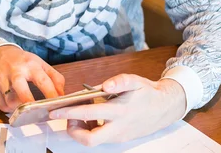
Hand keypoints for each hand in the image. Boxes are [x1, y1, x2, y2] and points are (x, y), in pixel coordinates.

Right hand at [0, 45, 64, 111]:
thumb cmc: (22, 61)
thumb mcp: (40, 63)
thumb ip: (55, 78)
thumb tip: (62, 95)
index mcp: (30, 65)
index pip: (43, 81)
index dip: (51, 94)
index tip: (57, 105)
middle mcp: (15, 71)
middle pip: (22, 90)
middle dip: (30, 103)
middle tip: (38, 113)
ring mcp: (2, 79)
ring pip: (11, 102)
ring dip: (20, 108)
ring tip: (25, 107)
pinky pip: (2, 105)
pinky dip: (10, 109)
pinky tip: (14, 104)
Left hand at [49, 74, 185, 146]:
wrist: (165, 107)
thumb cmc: (147, 92)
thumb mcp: (135, 80)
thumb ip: (120, 81)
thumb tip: (106, 85)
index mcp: (119, 111)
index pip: (88, 114)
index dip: (69, 113)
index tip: (55, 110)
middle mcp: (118, 127)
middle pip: (89, 140)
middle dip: (72, 131)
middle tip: (66, 117)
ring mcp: (119, 135)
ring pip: (94, 140)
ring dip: (81, 129)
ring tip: (80, 114)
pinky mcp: (120, 138)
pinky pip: (100, 138)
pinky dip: (91, 129)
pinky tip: (92, 117)